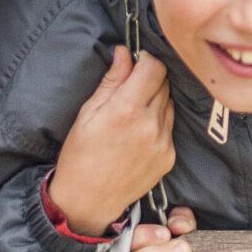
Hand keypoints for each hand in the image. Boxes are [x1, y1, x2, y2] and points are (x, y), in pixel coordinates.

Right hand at [48, 48, 173, 236]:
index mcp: (127, 110)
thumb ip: (112, 80)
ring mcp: (163, 142)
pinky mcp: (169, 157)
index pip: (154, 68)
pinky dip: (159, 122)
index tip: (136, 61)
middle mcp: (150, 125)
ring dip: (156, 100)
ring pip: (170, 104)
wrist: (88, 200)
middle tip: (131, 87)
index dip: (146, 59)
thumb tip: (124, 52)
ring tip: (133, 112)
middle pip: (165, 83)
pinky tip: (139, 132)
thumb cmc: (81, 154)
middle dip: (150, 78)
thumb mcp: (88, 113)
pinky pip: (170, 127)